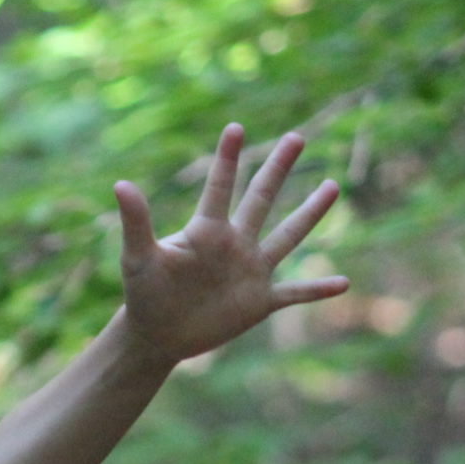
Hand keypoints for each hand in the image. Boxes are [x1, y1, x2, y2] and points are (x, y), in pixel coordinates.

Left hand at [115, 124, 348, 366]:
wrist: (156, 336)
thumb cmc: (143, 294)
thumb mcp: (138, 258)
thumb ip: (136, 222)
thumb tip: (120, 184)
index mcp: (207, 231)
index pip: (220, 187)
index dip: (228, 158)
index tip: (235, 127)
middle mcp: (234, 244)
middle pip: (262, 198)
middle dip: (278, 168)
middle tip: (296, 137)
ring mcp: (250, 271)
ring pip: (287, 236)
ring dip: (309, 212)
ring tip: (332, 185)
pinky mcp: (259, 302)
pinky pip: (295, 293)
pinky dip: (317, 289)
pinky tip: (344, 283)